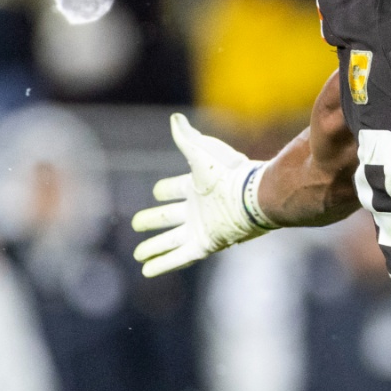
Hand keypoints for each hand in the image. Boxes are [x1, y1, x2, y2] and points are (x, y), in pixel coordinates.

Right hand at [131, 114, 274, 276]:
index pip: (171, 189)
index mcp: (195, 186)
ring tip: (138, 255)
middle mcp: (197, 209)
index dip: (162, 190)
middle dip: (151, 221)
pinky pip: (180, 256)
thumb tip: (174, 119)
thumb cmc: (229, 172)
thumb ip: (186, 138)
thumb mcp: (202, 152)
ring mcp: (200, 227)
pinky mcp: (205, 244)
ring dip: (154, 248)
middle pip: (167, 217)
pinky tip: (148, 271)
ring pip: (170, 240)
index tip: (157, 192)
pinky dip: (163, 264)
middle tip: (136, 224)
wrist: (253, 196)